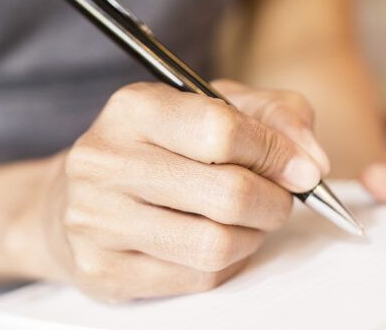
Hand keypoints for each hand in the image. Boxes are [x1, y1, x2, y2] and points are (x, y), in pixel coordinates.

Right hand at [22, 80, 329, 301]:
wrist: (73, 199)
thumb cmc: (161, 147)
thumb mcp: (216, 107)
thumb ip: (275, 116)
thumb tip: (312, 161)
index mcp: (134, 108)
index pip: (222, 130)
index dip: (276, 152)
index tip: (301, 167)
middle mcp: (104, 161)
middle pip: (227, 193)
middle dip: (274, 201)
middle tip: (280, 200)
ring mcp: (96, 221)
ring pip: (216, 244)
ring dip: (253, 236)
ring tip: (250, 221)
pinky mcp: (103, 271)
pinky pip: (197, 278)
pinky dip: (228, 263)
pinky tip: (220, 242)